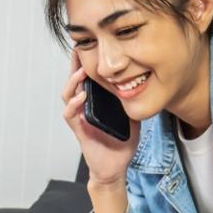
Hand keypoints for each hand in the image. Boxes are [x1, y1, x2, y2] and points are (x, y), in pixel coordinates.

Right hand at [60, 50, 140, 185]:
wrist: (115, 167)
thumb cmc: (121, 142)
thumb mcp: (131, 115)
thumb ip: (131, 100)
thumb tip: (144, 83)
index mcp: (94, 101)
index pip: (86, 78)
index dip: (85, 62)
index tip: (89, 46)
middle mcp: (83, 107)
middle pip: (74, 81)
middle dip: (75, 65)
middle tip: (79, 49)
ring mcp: (79, 118)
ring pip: (68, 95)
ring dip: (73, 82)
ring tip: (82, 71)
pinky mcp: (78, 130)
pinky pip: (70, 114)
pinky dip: (75, 104)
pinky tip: (82, 96)